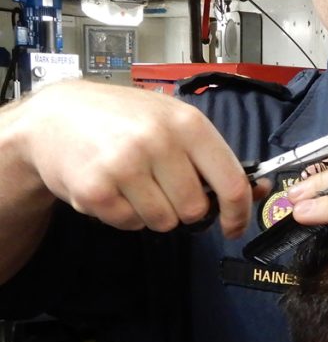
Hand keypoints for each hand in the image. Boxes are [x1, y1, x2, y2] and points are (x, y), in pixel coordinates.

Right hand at [14, 80, 257, 238]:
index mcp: (187, 124)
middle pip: (195, 210)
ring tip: (134, 183)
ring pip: (163, 222)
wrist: (55, 116)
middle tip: (163, 186)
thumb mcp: (173, 122)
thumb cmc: (123, 119)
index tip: (235, 226)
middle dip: (183, 208)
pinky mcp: (95, 190)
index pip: (232, 182)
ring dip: (152, 212)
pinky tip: (113, 187)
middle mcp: (158, 142)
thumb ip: (214, 158)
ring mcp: (124, 166)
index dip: (239, 213)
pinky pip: (129, 224)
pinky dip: (124, 215)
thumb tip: (258, 190)